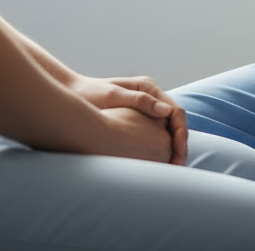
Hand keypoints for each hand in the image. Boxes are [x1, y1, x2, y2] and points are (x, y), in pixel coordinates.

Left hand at [71, 74, 187, 164]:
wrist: (74, 94)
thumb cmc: (89, 94)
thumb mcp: (113, 96)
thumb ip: (140, 101)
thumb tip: (166, 112)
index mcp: (149, 87)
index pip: (176, 111)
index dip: (180, 133)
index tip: (178, 153)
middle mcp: (151, 95)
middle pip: (176, 120)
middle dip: (180, 143)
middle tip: (178, 166)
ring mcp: (146, 105)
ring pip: (168, 127)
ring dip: (173, 146)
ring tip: (171, 168)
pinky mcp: (139, 116)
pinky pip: (157, 131)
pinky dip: (161, 145)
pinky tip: (158, 161)